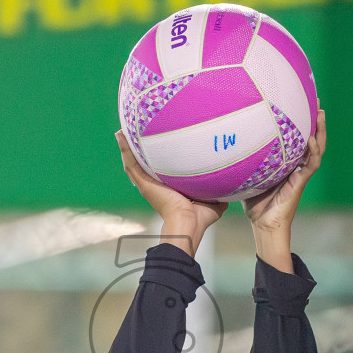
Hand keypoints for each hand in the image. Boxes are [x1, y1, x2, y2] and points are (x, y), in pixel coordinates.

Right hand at [117, 130, 226, 257]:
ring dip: (128, 145)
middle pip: (144, 162)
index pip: (162, 168)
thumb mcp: (213, 200)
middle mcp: (155, 184)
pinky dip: (124, 149)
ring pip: (134, 160)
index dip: (159, 156)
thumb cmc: (200, 218)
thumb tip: (232, 183)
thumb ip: (219, 190)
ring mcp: (147, 183)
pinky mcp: (143, 182)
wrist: (188, 223)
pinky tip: (120, 134)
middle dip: (140, 148)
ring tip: (124, 129)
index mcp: (169, 187)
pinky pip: (131, 163)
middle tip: (135, 130)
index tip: (159, 142)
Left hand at [242, 109, 326, 273]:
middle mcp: (296, 164)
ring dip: (320, 130)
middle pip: (310, 137)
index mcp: (286, 162)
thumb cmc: (252, 203)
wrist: (263, 224)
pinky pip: (311, 163)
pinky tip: (311, 138)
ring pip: (316, 147)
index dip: (299, 121)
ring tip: (320, 113)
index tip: (297, 101)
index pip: (295, 137)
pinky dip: (313, 150)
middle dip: (314, 119)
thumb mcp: (246, 176)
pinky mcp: (301, 181)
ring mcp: (300, 173)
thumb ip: (241, 161)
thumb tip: (221, 144)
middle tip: (314, 99)